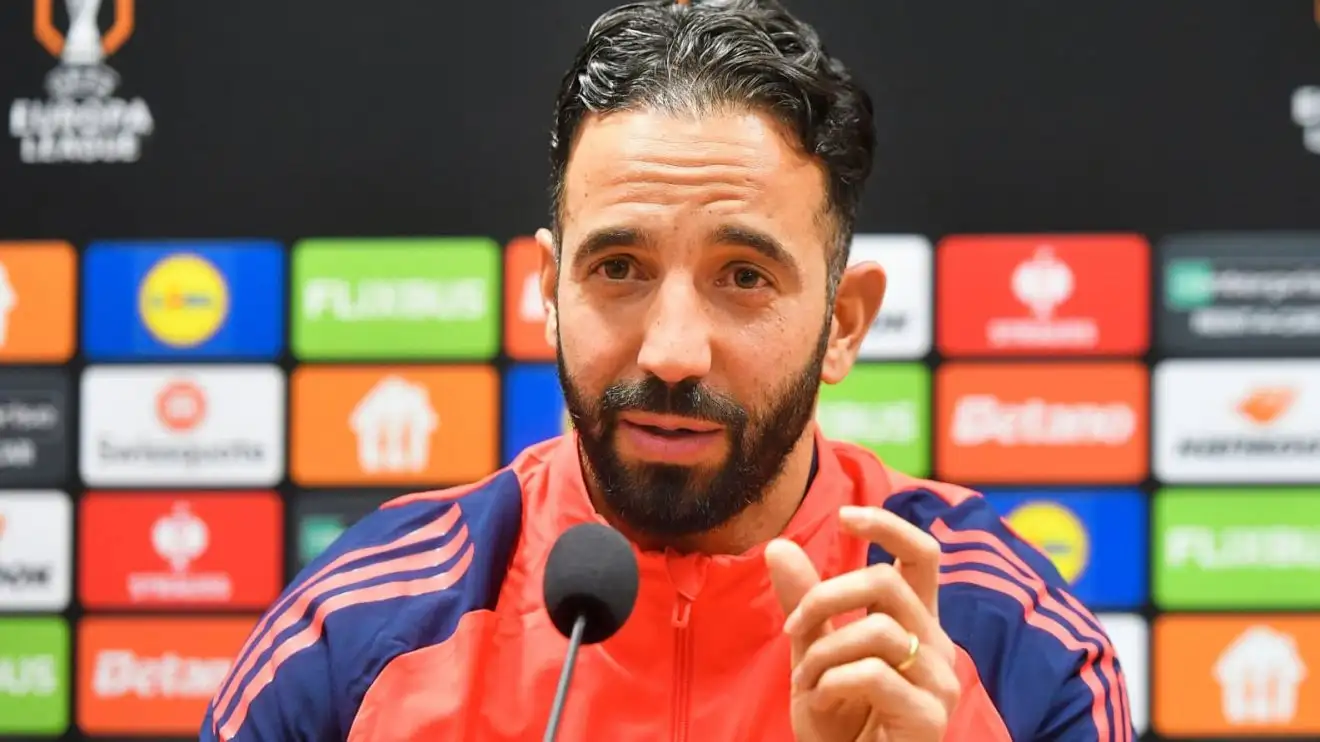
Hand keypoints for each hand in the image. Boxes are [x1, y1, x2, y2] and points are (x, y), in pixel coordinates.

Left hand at [765, 506, 959, 741]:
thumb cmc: (840, 722)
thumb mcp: (813, 655)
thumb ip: (804, 604)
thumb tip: (778, 545)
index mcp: (915, 623)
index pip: (922, 555)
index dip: (889, 526)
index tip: (846, 517)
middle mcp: (936, 646)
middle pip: (889, 583)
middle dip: (826, 597)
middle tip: (792, 628)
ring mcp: (938, 683)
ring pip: (878, 630)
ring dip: (824, 652)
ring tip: (806, 681)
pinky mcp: (929, 718)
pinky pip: (874, 674)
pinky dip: (833, 683)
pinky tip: (822, 701)